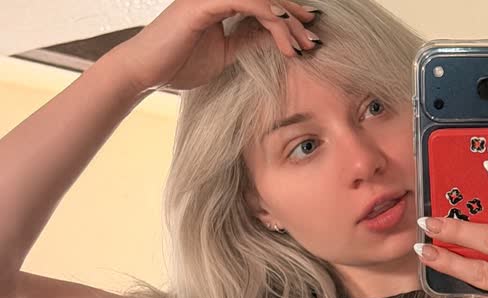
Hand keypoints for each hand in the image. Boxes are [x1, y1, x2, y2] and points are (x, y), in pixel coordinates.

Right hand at [113, 0, 318, 93]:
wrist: (144, 71)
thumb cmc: (177, 64)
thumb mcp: (223, 54)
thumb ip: (246, 41)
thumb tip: (273, 37)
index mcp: (221, 3)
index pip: (261, 4)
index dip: (287, 16)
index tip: (307, 36)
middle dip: (293, 16)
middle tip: (313, 38)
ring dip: (286, 19)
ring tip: (303, 42)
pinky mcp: (204, 3)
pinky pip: (245, 1)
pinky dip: (267, 14)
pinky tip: (283, 29)